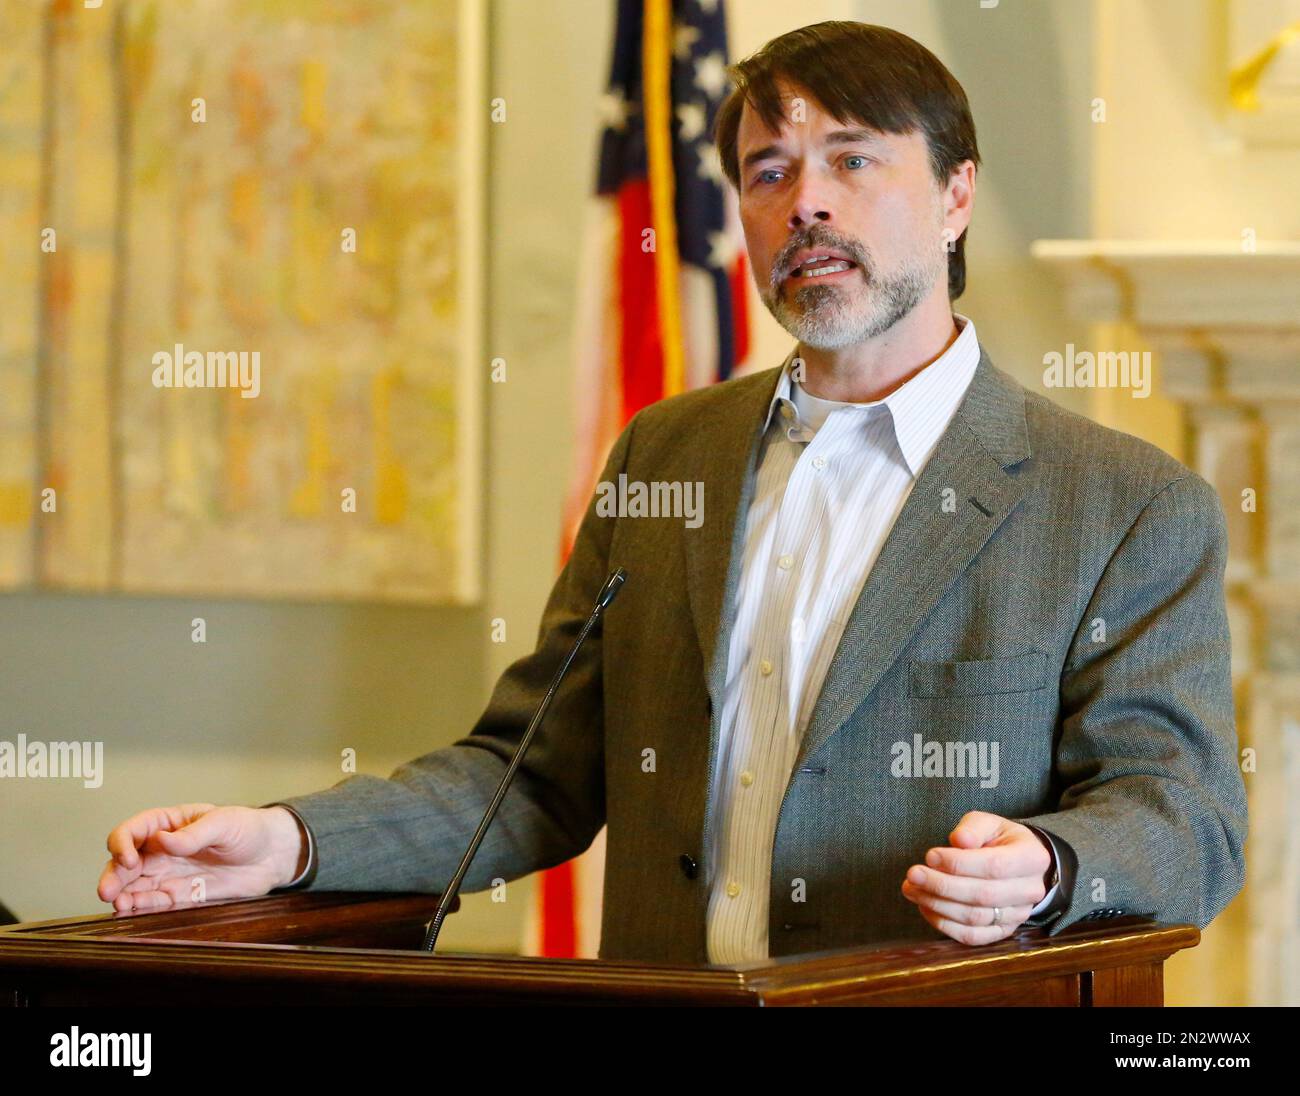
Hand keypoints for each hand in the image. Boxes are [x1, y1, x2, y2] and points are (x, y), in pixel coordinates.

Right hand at [97, 804, 305, 912]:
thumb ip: (193, 834)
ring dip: (122, 895)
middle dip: (113, 876)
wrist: (272, 855)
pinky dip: (141, 908)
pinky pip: (155, 903)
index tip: (128, 858)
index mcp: (170, 823)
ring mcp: (170, 873)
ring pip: (135, 885)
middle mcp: (163, 849)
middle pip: (126, 862)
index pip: (134, 830)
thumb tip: (162, 839)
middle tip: (108, 892)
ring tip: (120, 906)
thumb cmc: (249, 829)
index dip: (123, 843)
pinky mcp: (181, 895)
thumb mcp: (224, 823)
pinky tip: (133, 913)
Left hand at [900, 810, 1051, 944]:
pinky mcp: (1003, 931)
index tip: (930, 856)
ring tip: (912, 889)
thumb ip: (973, 828)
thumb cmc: (998, 840)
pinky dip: (945, 925)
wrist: (1018, 864)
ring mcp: (1018, 915)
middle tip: (913, 875)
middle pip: (982, 895)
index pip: (994, 866)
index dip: (958, 864)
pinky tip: (925, 907)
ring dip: (938, 905)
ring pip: (975, 918)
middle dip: (942, 885)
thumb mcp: (989, 823)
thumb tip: (959, 840)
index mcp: (1032, 858)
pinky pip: (972, 937)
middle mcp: (1030, 891)